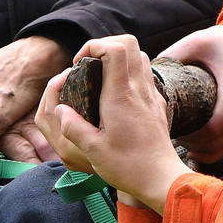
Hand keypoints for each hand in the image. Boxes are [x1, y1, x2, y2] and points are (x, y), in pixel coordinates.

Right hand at [36, 35, 188, 214]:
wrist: (162, 180)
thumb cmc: (128, 168)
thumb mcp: (92, 152)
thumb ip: (72, 128)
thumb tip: (60, 110)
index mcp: (120, 97)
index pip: (114, 49)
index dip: (94, 46)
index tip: (79, 64)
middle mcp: (138, 90)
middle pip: (129, 43)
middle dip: (105, 44)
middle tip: (89, 64)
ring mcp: (150, 95)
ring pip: (139, 55)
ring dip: (118, 57)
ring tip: (101, 76)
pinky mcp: (157, 104)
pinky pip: (145, 74)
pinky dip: (129, 72)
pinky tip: (117, 94)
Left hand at [159, 25, 222, 159]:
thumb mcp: (197, 43)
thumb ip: (172, 56)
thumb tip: (145, 74)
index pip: (210, 131)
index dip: (187, 136)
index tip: (169, 127)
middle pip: (214, 144)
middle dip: (190, 144)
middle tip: (169, 135)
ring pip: (222, 149)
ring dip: (199, 149)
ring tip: (179, 139)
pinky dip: (211, 149)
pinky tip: (193, 147)